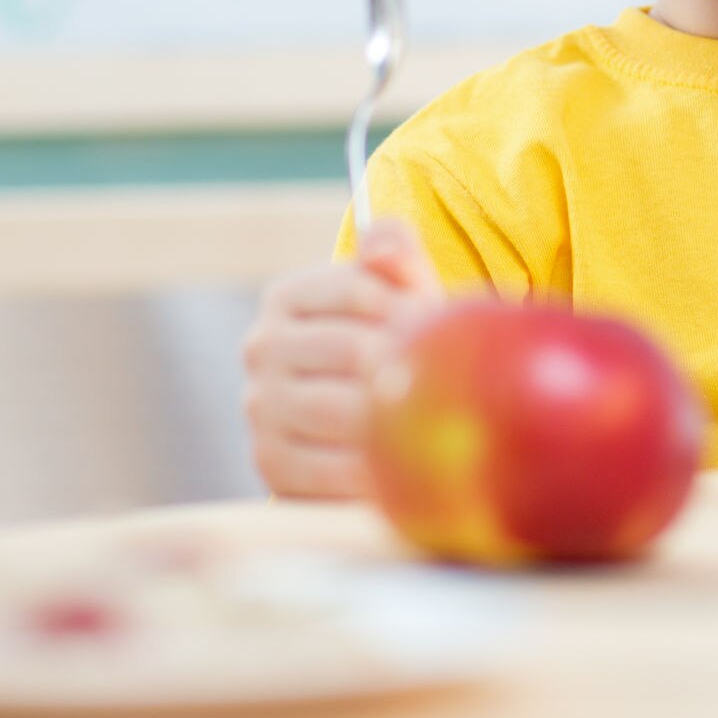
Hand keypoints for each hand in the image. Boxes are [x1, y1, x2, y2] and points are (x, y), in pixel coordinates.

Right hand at [242, 217, 441, 499]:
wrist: (366, 419)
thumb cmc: (393, 341)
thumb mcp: (399, 293)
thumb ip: (397, 255)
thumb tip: (384, 246)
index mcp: (286, 296)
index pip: (356, 288)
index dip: (411, 304)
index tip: (448, 323)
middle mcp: (261, 347)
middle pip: (349, 349)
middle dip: (411, 361)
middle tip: (456, 376)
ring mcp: (260, 407)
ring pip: (338, 410)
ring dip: (396, 416)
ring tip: (442, 419)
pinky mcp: (271, 463)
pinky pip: (326, 469)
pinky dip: (372, 471)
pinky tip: (411, 470)